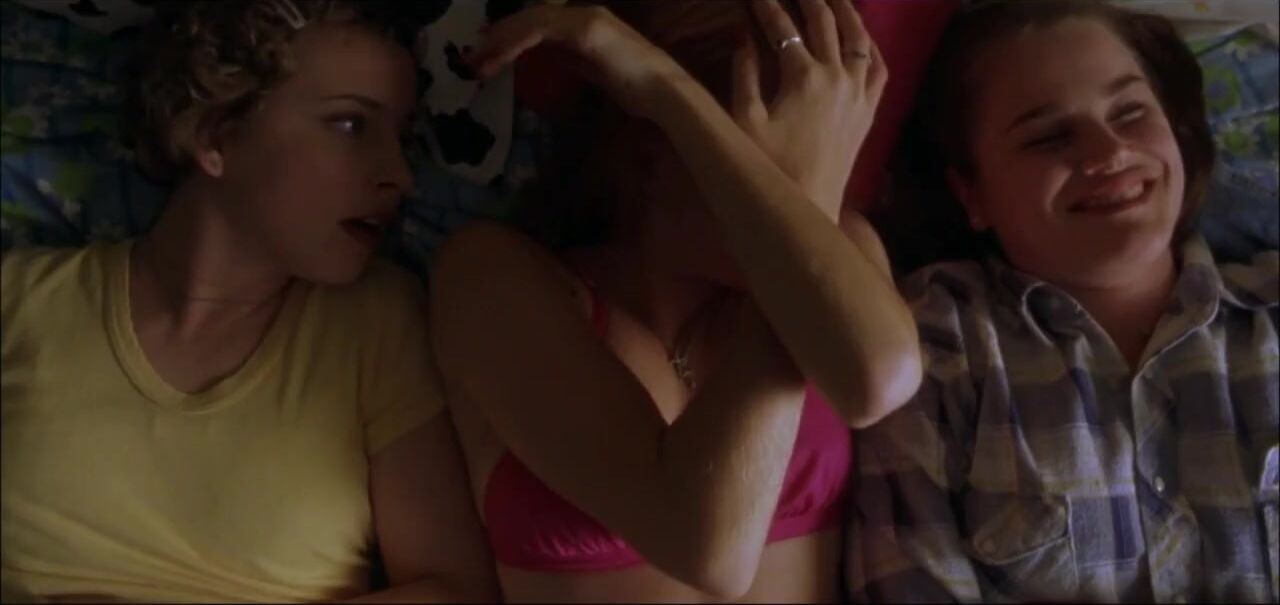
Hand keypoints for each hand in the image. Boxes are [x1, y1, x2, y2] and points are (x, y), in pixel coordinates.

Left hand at [468, 3, 689, 120]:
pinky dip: (517, 42)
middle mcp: (582, 12)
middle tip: (471, 59)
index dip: (509, 35)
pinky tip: (500, 57)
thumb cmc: (635, 87)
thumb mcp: (593, 70)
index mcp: (584, 22)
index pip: (537, 22)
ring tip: (477, 62)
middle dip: (496, 38)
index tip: (486, 52)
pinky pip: (540, 31)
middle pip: (528, 18)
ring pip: (529, 22)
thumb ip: (570, 60)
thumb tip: (545, 57)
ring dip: (500, 42)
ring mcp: (584, 18)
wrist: (662, 92)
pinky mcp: (585, 30)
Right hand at [733, 0, 887, 220]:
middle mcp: (837, 76)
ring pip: (857, 38)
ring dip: (844, 10)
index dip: (766, 6)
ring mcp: (859, 92)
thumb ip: (744, 74)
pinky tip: (863, 35)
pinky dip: (871, 44)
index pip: (782, 28)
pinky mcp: (870, 111)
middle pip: (824, 22)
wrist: (808, 208)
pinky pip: (879, 68)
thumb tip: (741, 35)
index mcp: (803, 77)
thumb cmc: (769, 169)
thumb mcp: (744, 122)